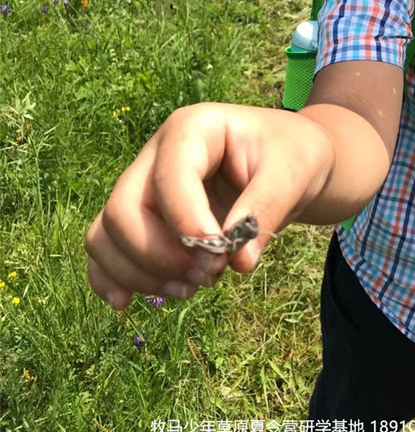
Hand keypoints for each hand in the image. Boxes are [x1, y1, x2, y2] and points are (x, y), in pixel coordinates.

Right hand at [85, 103, 333, 309]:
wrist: (291, 161)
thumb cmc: (293, 156)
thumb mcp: (293, 173)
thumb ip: (265, 209)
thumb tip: (238, 262)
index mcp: (193, 128)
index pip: (170, 175)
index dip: (186, 222)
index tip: (220, 259)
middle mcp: (157, 154)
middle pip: (123, 207)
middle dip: (159, 254)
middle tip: (209, 277)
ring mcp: (144, 185)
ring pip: (108, 232)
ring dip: (141, 273)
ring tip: (192, 289)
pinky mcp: (143, 216)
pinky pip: (105, 246)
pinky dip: (111, 277)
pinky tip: (128, 303)